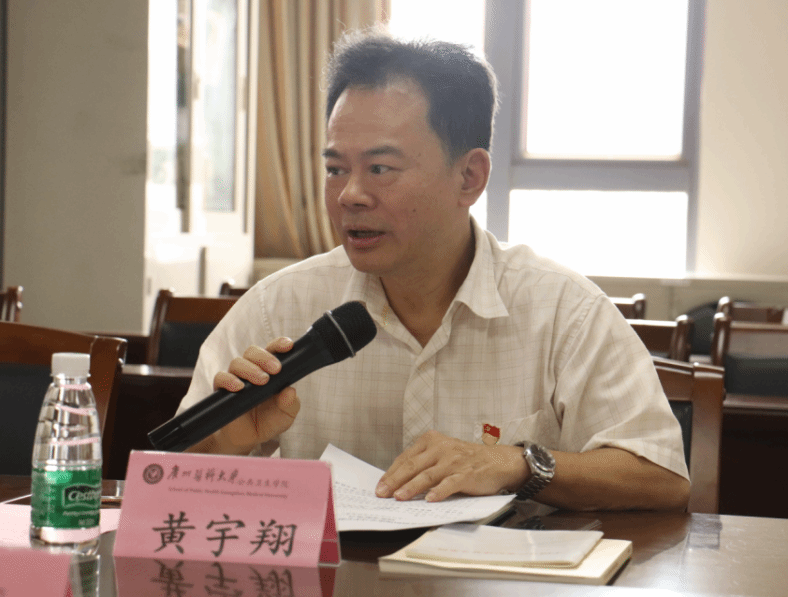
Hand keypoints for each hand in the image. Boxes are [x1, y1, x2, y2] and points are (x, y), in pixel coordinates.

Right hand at [194, 338, 300, 453]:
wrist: (248, 439)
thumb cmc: (269, 421)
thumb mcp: (286, 415)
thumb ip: (290, 404)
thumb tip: (291, 391)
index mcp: (270, 370)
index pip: (273, 350)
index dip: (279, 344)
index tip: (288, 346)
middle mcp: (252, 370)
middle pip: (253, 351)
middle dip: (265, 357)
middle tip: (275, 369)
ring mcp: (236, 378)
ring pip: (237, 362)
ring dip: (250, 369)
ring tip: (262, 381)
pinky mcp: (222, 390)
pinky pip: (221, 378)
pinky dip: (229, 380)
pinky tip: (239, 388)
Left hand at [375, 430, 527, 501]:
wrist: (499, 461)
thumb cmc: (467, 460)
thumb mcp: (443, 455)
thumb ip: (424, 464)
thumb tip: (398, 483)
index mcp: (431, 441)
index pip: (405, 458)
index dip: (391, 473)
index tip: (379, 486)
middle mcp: (441, 448)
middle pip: (412, 466)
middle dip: (394, 481)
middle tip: (382, 493)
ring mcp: (454, 460)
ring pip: (427, 475)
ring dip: (412, 487)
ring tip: (399, 497)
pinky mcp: (466, 473)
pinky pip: (450, 483)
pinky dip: (439, 492)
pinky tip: (430, 500)